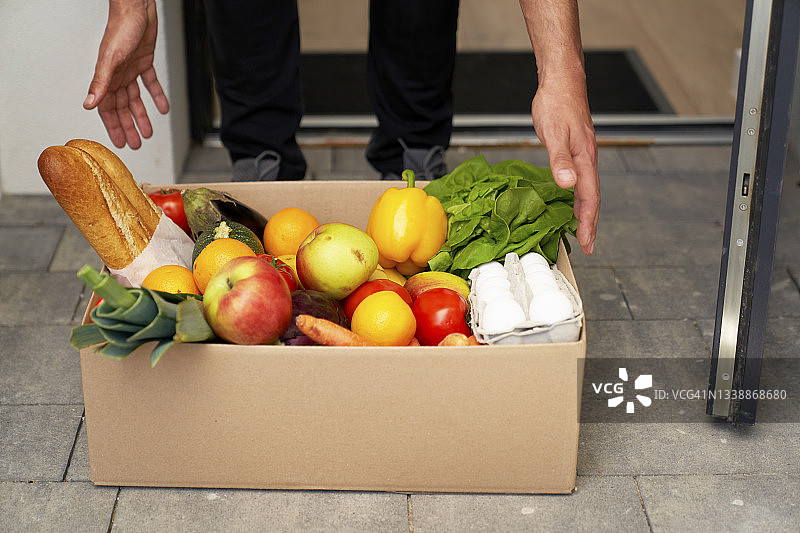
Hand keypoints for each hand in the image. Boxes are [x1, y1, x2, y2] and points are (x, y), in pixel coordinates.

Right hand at [83, 0, 168, 148]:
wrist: (137, 10)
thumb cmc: (120, 30)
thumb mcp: (110, 60)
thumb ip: (100, 83)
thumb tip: (89, 104)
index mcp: (107, 78)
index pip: (108, 109)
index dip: (113, 126)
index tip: (119, 143)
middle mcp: (118, 76)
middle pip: (122, 108)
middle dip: (128, 127)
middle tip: (135, 144)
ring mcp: (131, 70)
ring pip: (136, 100)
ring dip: (142, 116)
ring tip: (147, 132)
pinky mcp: (144, 63)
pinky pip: (151, 84)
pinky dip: (157, 96)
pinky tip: (162, 108)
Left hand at [531, 71, 599, 253]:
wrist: (562, 80)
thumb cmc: (557, 103)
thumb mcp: (554, 132)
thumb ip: (560, 159)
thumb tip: (567, 184)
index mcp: (584, 159)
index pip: (589, 198)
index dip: (587, 222)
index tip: (586, 242)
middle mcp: (587, 159)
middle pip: (593, 198)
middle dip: (591, 223)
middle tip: (589, 245)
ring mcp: (583, 154)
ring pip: (588, 189)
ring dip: (586, 211)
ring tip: (583, 230)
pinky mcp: (577, 148)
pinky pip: (582, 179)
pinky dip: (579, 195)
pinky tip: (572, 199)